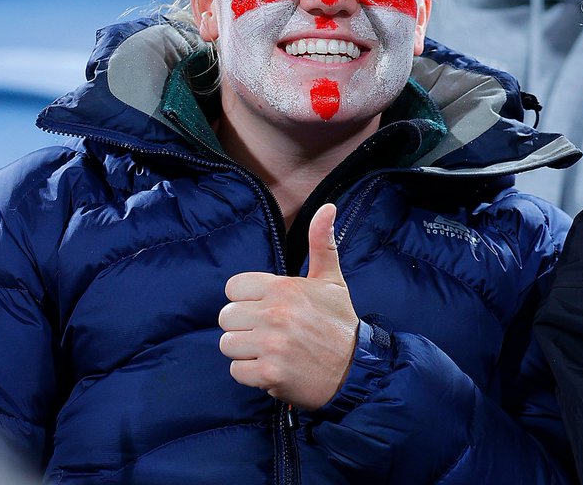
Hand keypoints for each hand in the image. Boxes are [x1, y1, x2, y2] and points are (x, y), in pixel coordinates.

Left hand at [218, 204, 358, 409]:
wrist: (356, 368)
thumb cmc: (339, 323)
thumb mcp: (331, 280)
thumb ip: (321, 243)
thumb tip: (327, 207)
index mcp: (284, 287)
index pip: (233, 288)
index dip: (248, 299)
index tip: (267, 308)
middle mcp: (274, 314)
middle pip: (227, 317)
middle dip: (245, 326)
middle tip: (271, 332)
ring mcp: (270, 345)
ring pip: (228, 344)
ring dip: (247, 351)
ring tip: (271, 351)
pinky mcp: (269, 374)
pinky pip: (236, 371)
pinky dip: (252, 374)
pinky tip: (273, 368)